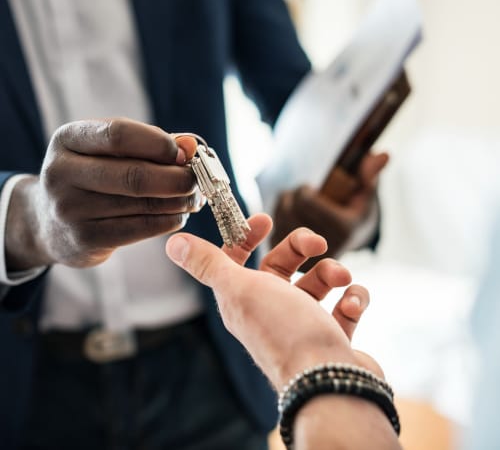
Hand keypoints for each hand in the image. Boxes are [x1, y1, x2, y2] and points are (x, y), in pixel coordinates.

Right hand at [6, 118, 201, 269]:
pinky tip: (178, 216)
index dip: (159, 144)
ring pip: (142, 204)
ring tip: (193, 198)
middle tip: (197, 181)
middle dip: (176, 179)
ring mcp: (70, 209)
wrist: (49, 222)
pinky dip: (169, 221)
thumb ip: (150, 144)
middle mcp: (61, 173)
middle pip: (134, 175)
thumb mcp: (109, 151)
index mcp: (68, 139)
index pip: (119, 134)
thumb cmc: (93, 177)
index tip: (185, 153)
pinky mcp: (85, 239)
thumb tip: (190, 145)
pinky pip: (140, 228)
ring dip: (178, 202)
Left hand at [166, 213, 381, 389]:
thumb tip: (173, 242)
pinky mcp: (331, 336)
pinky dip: (353, 299)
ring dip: (332, 272)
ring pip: (317, 283)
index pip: (237, 260)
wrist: (328, 382)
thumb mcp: (239, 289)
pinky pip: (344, 306)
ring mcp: (303, 324)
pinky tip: (352, 304)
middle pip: (282, 265)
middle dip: (301, 247)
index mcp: (243, 299)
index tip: (265, 220)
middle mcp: (270, 310)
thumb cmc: (283, 331)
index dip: (247, 237)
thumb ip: (208, 264)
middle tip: (318, 243)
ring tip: (341, 279)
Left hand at [271, 152, 388, 267]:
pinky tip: (288, 218)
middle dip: (293, 196)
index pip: (305, 199)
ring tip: (296, 206)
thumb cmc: (354, 214)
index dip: (304, 190)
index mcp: (343, 229)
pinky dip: (276, 220)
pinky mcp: (289, 264)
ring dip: (284, 206)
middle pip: (289, 208)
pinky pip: (272, 232)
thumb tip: (383, 154)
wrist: (344, 247)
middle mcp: (323, 248)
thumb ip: (370, 175)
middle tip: (302, 196)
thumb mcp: (365, 196)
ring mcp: (304, 256)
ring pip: (278, 218)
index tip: (310, 188)